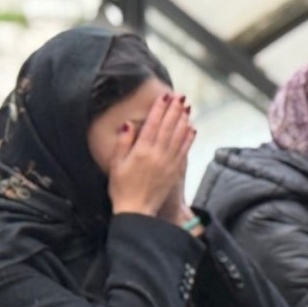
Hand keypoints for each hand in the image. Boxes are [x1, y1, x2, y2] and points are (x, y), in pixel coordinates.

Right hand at [109, 93, 194, 216]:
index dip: (159, 109)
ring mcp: (169, 162)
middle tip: (179, 96)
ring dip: (183, 120)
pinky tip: (192, 128)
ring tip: (186, 107)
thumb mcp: (115, 164)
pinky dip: (189, 138)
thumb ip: (123, 142)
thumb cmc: (122, 187)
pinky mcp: (175, 171)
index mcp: (141, 151)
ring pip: (179, 137)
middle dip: (174, 110)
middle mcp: (158, 154)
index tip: (164, 96)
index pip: (152, 124)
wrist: (137, 210)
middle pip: (168, 127)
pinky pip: (184, 150)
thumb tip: (128, 123)